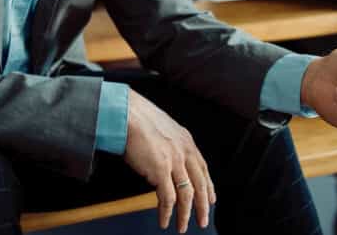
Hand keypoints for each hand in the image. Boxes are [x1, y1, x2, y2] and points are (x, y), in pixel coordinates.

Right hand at [123, 90, 214, 231]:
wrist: (126, 113)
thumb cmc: (137, 119)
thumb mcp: (162, 130)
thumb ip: (169, 145)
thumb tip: (166, 161)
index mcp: (186, 140)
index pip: (203, 168)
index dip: (208, 186)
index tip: (210, 199)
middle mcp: (184, 151)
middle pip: (200, 184)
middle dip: (203, 205)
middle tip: (203, 220)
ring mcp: (174, 160)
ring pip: (187, 194)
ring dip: (185, 214)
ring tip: (182, 227)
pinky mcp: (161, 169)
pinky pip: (168, 197)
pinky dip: (167, 212)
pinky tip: (165, 220)